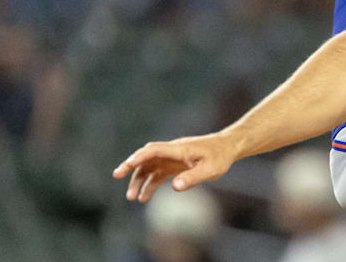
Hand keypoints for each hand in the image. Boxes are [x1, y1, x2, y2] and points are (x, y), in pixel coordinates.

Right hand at [112, 132, 237, 202]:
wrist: (228, 147)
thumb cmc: (220, 156)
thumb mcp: (210, 169)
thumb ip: (192, 178)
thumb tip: (174, 187)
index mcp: (179, 149)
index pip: (154, 150)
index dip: (139, 156)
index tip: (126, 165)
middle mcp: (172, 152)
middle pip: (146, 157)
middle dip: (131, 166)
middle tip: (117, 176)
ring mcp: (172, 158)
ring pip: (149, 167)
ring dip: (139, 180)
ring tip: (132, 197)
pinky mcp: (174, 165)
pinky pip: (157, 174)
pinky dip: (149, 184)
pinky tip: (144, 197)